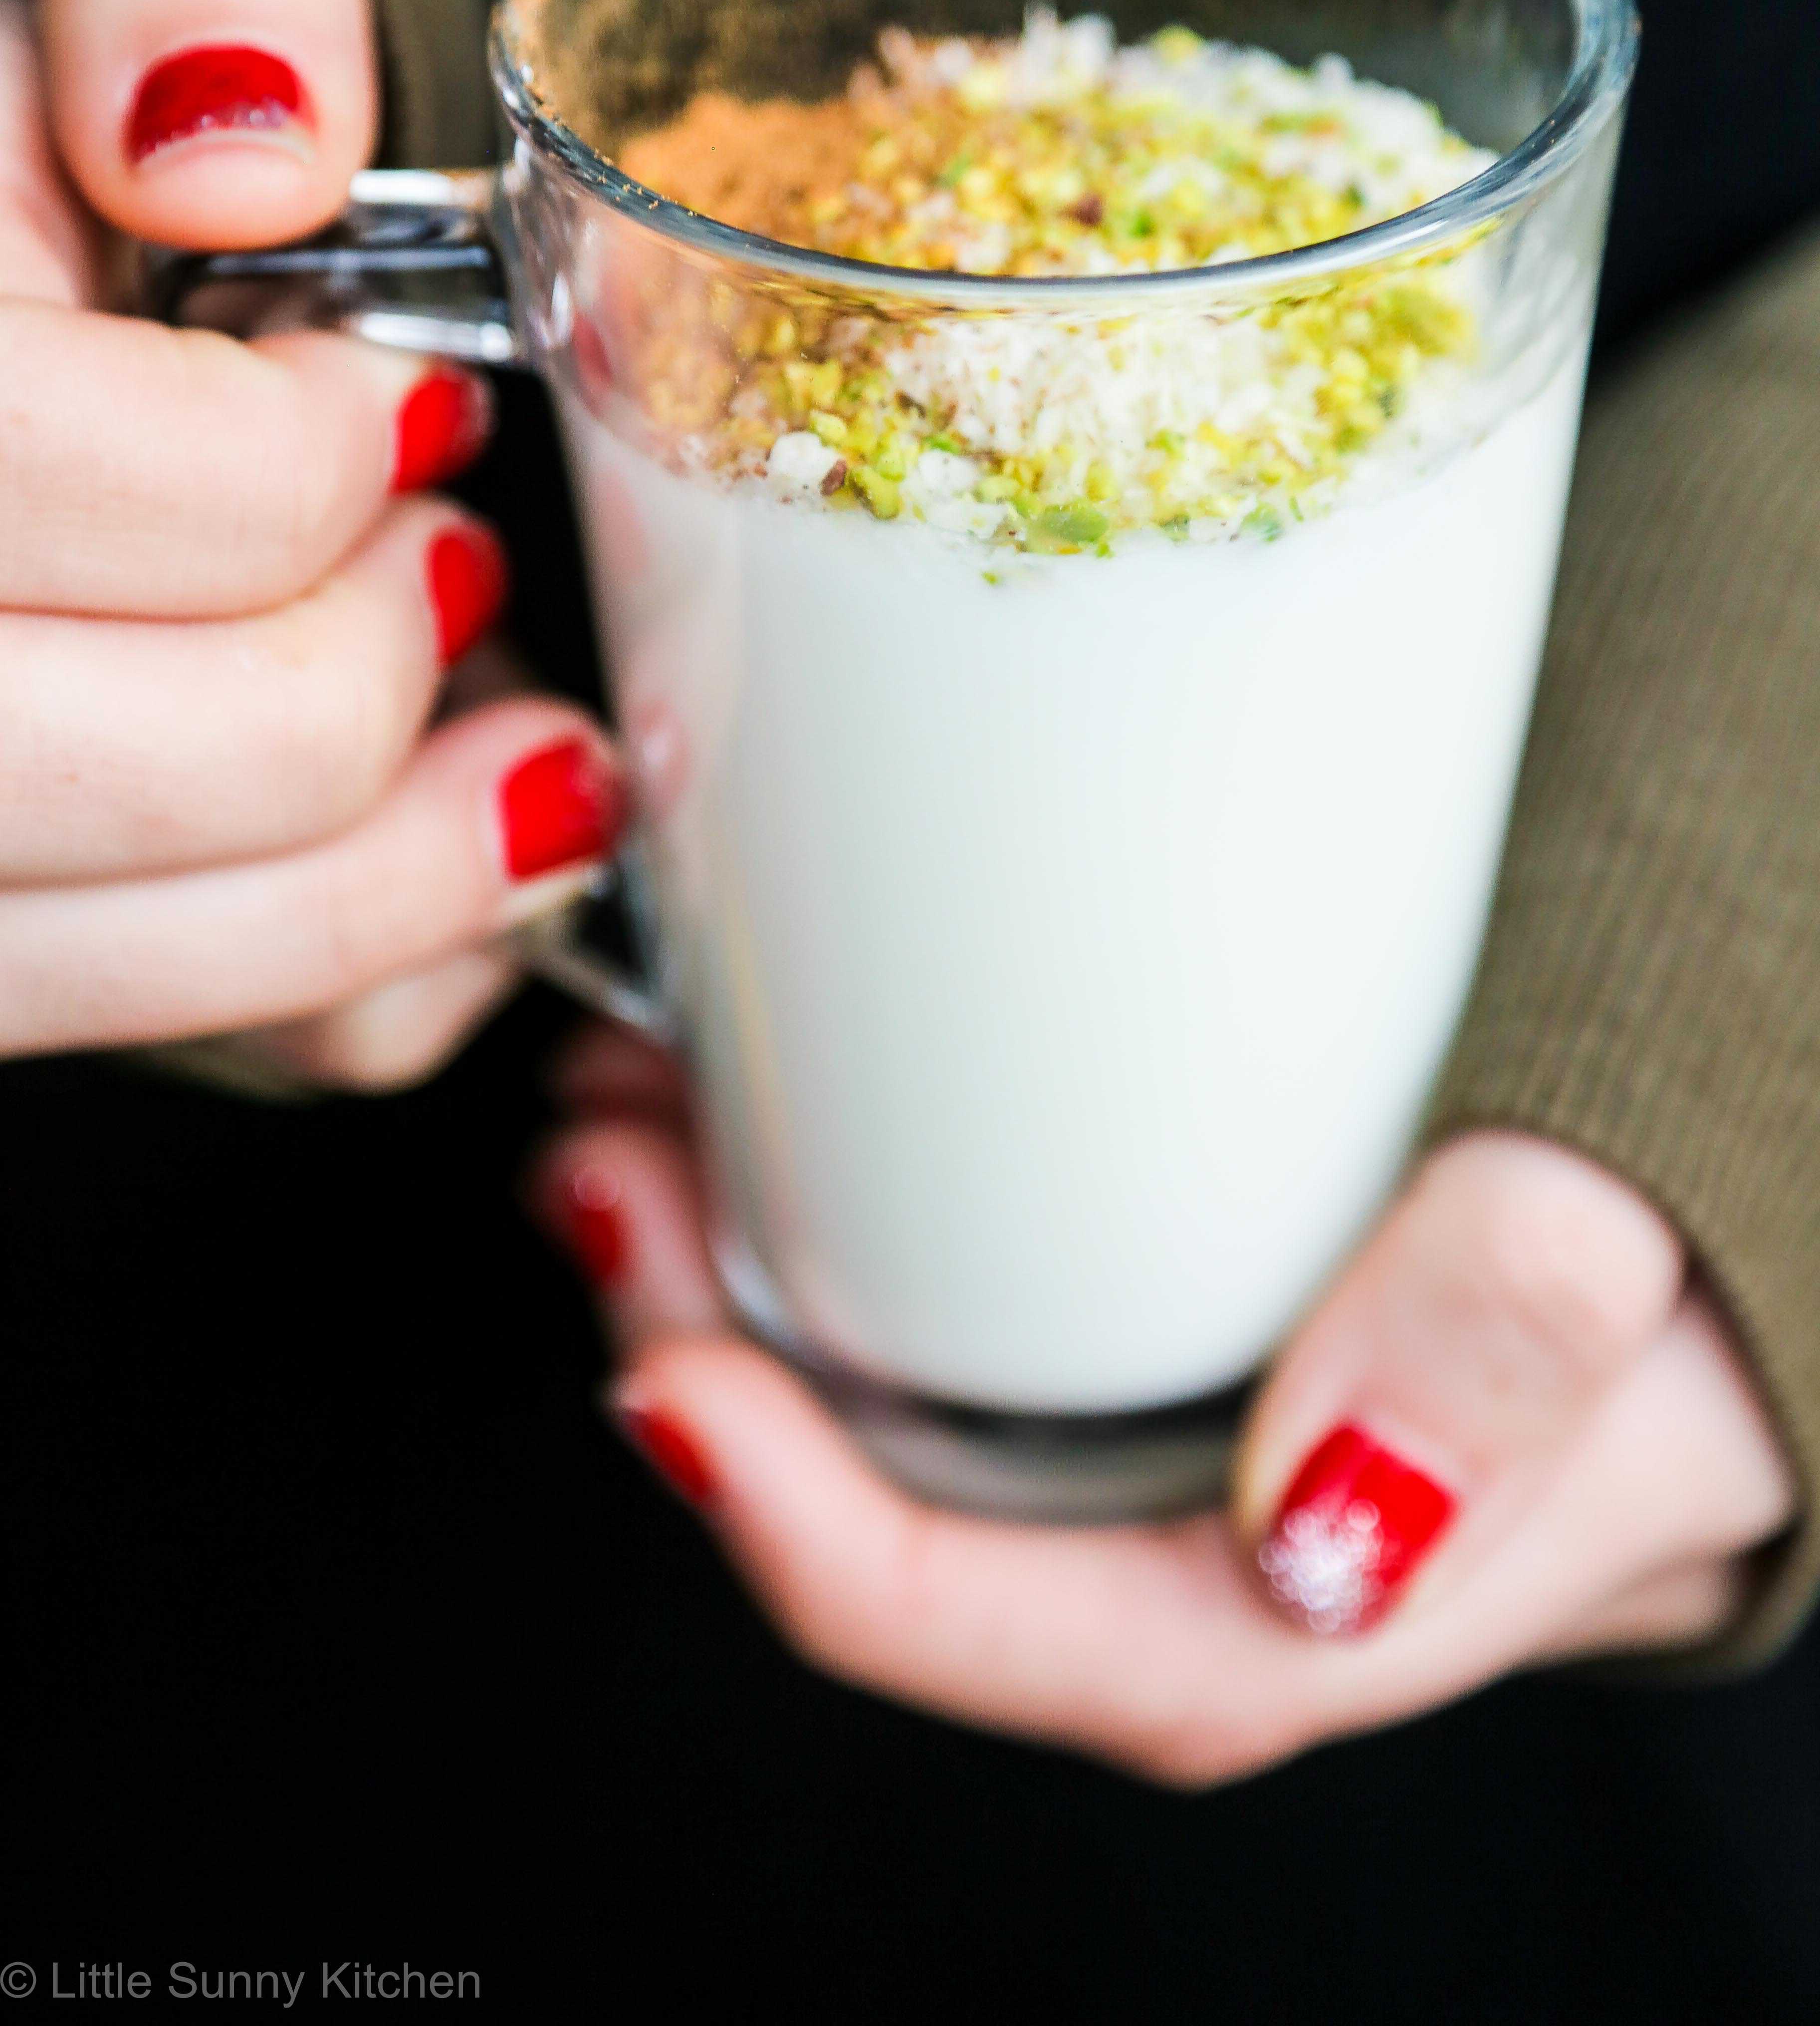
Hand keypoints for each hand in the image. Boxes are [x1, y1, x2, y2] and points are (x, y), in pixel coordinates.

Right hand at [0, 0, 623, 1082]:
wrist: (12, 278)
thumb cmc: (69, 111)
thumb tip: (248, 146)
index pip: (39, 470)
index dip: (279, 467)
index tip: (404, 407)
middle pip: (81, 767)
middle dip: (345, 687)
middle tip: (454, 566)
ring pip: (128, 959)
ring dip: (391, 873)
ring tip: (516, 740)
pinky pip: (163, 1027)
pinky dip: (347, 972)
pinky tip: (434, 845)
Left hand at [535, 1026, 1793, 1782]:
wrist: (1735, 1247)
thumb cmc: (1696, 1296)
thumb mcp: (1638, 1288)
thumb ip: (1516, 1339)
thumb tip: (1331, 1506)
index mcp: (1288, 1607)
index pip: (988, 1627)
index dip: (796, 1522)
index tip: (664, 1373)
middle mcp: (1180, 1553)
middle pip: (882, 1510)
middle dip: (704, 1353)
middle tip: (611, 1163)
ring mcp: (1147, 1454)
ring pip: (881, 1409)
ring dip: (729, 1272)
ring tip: (633, 1104)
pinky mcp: (1136, 1353)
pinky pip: (937, 1324)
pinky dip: (822, 1222)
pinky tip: (754, 1103)